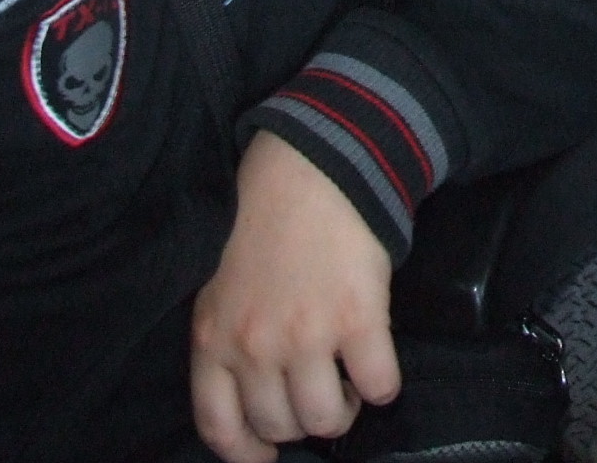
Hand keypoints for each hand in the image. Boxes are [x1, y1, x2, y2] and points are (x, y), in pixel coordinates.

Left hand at [191, 131, 400, 462]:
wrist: (316, 162)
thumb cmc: (263, 214)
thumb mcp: (218, 280)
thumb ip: (227, 333)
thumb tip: (251, 386)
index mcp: (213, 335)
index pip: (220, 426)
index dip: (247, 453)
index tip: (266, 454)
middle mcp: (255, 345)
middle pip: (280, 426)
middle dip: (302, 420)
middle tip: (318, 393)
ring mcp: (307, 335)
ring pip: (327, 419)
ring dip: (342, 409)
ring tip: (348, 383)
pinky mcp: (359, 319)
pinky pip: (378, 386)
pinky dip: (383, 384)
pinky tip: (378, 363)